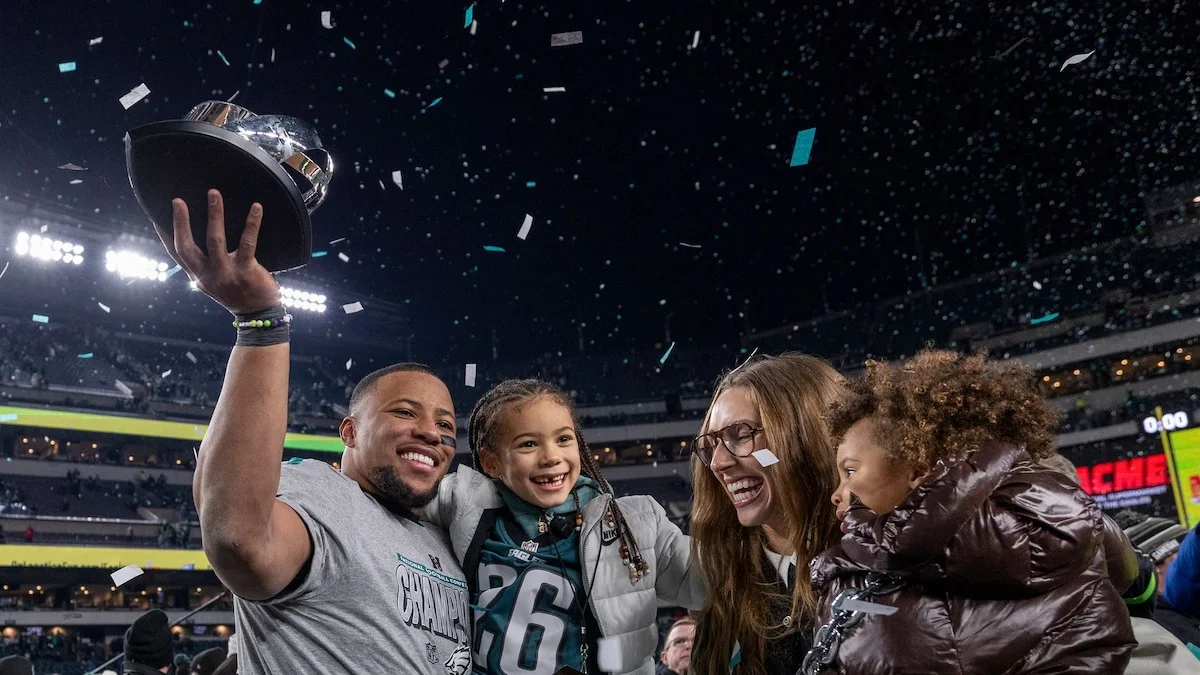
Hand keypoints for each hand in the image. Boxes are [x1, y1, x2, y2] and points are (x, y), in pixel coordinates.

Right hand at [161, 189, 280, 314]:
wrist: (259, 316)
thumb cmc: (238, 293)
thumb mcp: (214, 283)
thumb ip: (205, 265)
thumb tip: (199, 241)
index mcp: (198, 276)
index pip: (176, 254)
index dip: (164, 236)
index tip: (155, 217)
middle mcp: (207, 275)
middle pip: (187, 247)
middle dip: (181, 223)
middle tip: (177, 201)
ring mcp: (226, 273)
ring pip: (215, 240)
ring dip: (214, 215)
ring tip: (213, 194)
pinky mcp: (246, 271)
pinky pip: (247, 243)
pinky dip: (251, 223)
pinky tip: (256, 208)